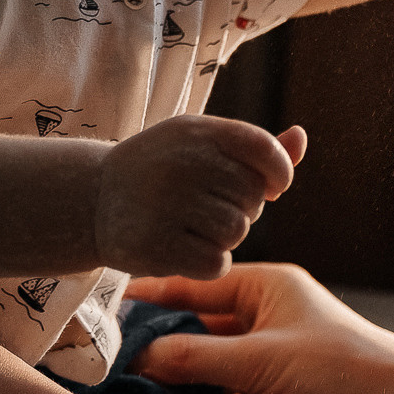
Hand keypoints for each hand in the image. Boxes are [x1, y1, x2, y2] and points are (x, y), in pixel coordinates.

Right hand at [95, 117, 306, 279]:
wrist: (92, 199)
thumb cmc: (162, 170)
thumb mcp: (202, 145)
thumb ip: (256, 148)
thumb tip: (301, 138)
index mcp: (198, 130)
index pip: (264, 150)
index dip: (279, 172)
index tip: (271, 186)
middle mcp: (182, 162)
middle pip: (252, 197)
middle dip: (243, 208)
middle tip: (212, 207)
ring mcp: (166, 203)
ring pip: (236, 232)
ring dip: (225, 238)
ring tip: (196, 227)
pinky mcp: (155, 244)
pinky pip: (215, 263)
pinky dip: (209, 263)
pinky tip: (186, 249)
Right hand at [125, 263, 393, 393]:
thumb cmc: (342, 369)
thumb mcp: (263, 360)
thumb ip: (199, 359)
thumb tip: (142, 357)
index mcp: (264, 288)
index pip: (195, 284)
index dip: (152, 295)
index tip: (108, 306)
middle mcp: (260, 317)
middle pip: (193, 326)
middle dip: (153, 342)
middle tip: (102, 355)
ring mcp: (262, 356)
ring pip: (202, 362)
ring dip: (170, 375)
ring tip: (118, 385)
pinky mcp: (266, 393)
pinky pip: (218, 393)